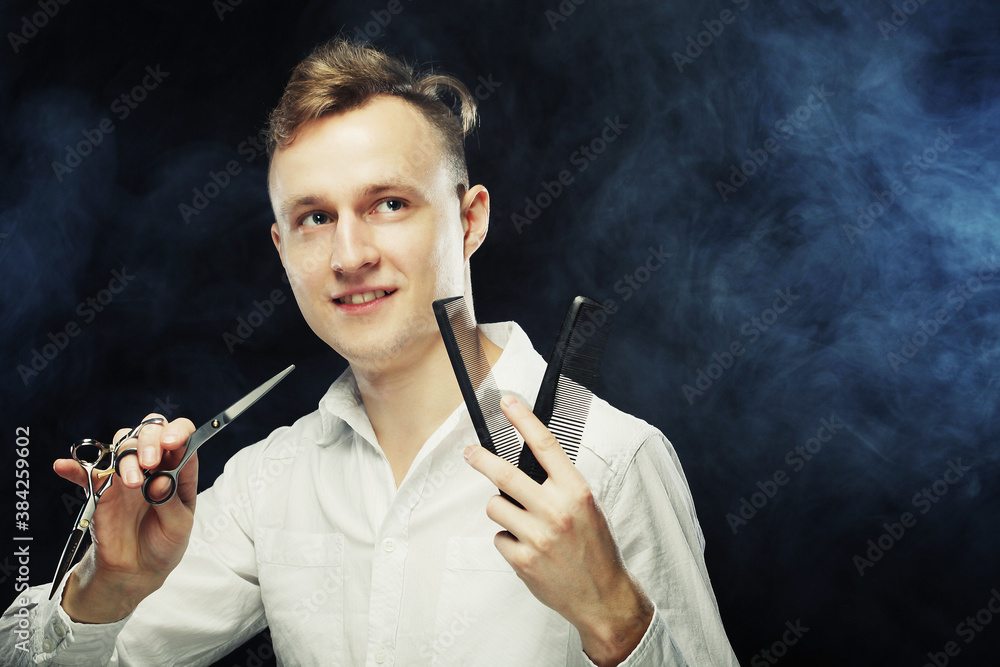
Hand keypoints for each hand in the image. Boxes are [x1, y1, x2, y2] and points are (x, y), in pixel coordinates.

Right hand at [52, 413, 196, 622]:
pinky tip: (63, 466)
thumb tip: (159, 481)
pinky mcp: (101, 488)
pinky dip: (74, 466)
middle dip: (149, 441)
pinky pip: (84, 472)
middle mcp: (153, 465)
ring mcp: (126, 473)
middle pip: (149, 433)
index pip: (182, 436)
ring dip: (126, 457)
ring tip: (132, 483)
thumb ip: (171, 502)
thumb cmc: (165, 542)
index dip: (177, 431)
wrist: (137, 568)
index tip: (172, 443)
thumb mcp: (179, 526)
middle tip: (149, 464)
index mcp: (179, 468)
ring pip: (123, 446)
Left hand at [463, 396, 653, 665]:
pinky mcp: (522, 560)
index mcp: (576, 492)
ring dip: (502, 510)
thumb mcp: (587, 507)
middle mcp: (556, 510)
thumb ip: (559, 485)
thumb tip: (525, 464)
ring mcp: (537, 537)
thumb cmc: (595, 548)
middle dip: (481, 459)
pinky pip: (499, 538)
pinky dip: (509, 541)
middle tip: (470, 453)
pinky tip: (528, 549)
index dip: (524, 420)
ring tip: (522, 524)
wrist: (603, 596)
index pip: (546, 446)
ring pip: (496, 506)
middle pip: (505, 474)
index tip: (508, 403)